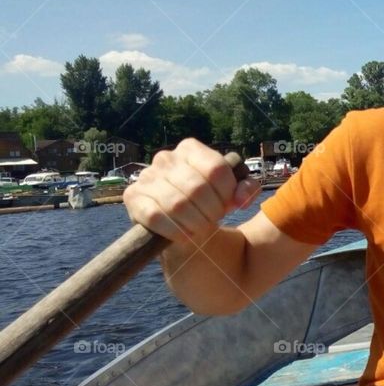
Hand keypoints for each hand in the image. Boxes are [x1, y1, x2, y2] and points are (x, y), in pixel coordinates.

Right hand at [123, 139, 260, 243]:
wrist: (185, 227)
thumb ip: (248, 189)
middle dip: (212, 211)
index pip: (216, 169)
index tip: (229, 205)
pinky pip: (155, 216)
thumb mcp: (235, 193)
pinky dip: (175, 231)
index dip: (227, 193)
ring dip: (195, 223)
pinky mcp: (133, 197)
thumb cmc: (211, 204)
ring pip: (177, 204)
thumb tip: (240, 199)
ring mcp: (147, 177)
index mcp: (190, 149)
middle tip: (214, 220)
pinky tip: (184, 235)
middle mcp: (165, 158)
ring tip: (201, 228)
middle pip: (197, 188)